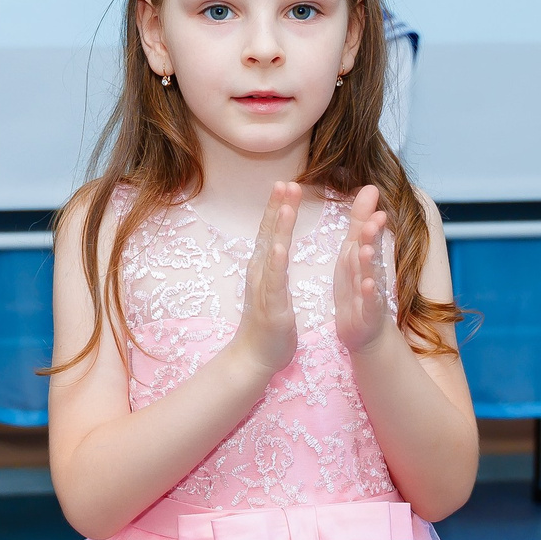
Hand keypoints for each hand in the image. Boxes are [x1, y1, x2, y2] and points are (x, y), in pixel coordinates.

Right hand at [229, 181, 301, 378]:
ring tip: (286, 204)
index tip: (285, 182)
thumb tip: (276, 242)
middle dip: (277, 207)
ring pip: (271, 253)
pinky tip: (279, 247)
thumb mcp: (273, 287)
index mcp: (265, 268)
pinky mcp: (271, 307)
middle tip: (285, 181)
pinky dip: (276, 264)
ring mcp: (264, 289)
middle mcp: (260, 274)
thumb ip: (275, 264)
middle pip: (268, 234)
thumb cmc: (268, 323)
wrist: (254, 358)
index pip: (271, 232)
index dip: (277, 207)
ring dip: (278, 228)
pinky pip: (274, 282)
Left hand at [333, 184, 392, 354]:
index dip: (367, 216)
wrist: (365, 332)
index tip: (372, 192)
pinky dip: (369, 295)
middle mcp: (369, 272)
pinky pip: (369, 304)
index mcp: (360, 257)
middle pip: (369, 252)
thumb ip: (361, 221)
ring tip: (368, 249)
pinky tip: (368, 285)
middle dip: (372, 236)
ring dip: (369, 263)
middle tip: (376, 218)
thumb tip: (369, 187)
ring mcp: (369, 295)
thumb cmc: (357, 288)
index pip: (365, 235)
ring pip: (369, 276)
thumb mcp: (354, 252)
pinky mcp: (368, 315)